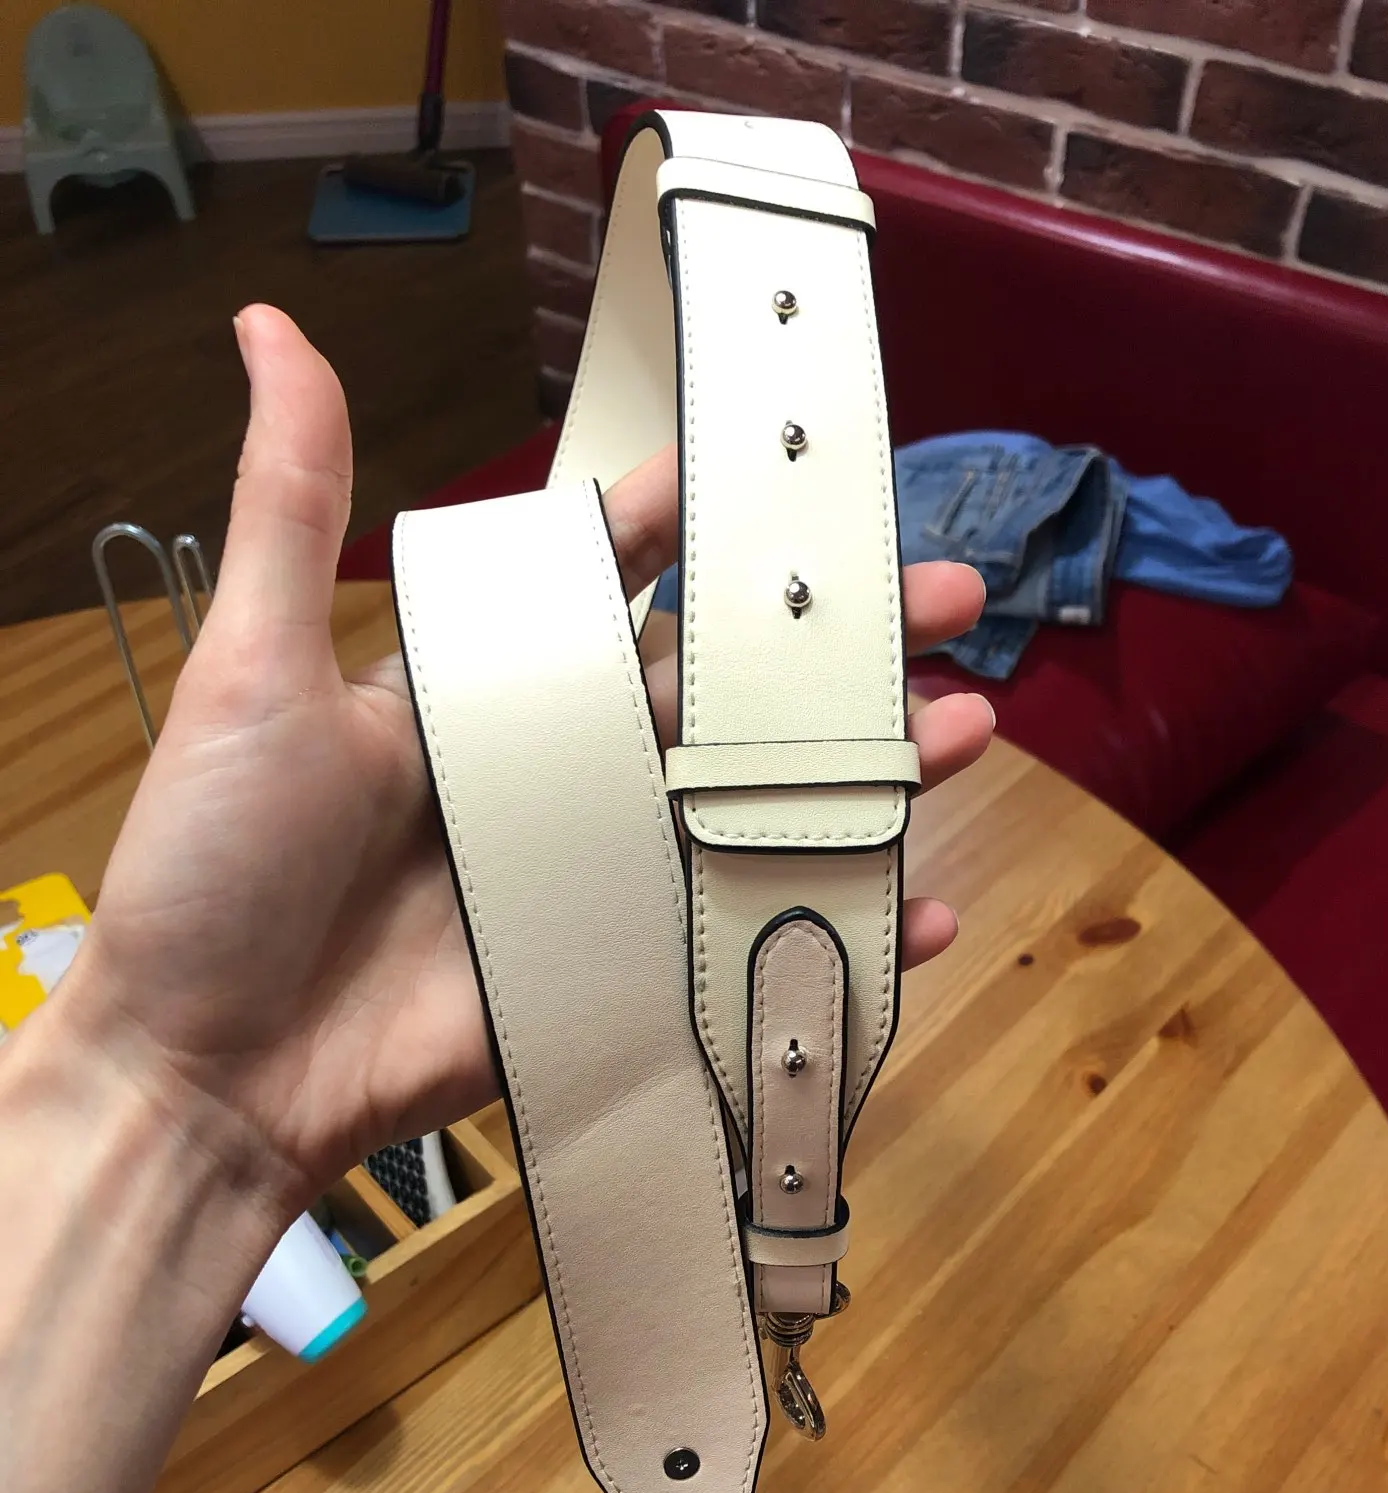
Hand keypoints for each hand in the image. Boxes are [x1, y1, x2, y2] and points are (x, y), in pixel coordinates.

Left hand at [57, 307, 990, 1214]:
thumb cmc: (217, 865)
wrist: (211, 1070)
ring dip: (872, 772)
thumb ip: (290, 506)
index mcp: (485, 694)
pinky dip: (842, 934)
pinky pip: (749, 946)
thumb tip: (269, 325)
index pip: (612, 581)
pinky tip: (929, 909)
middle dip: (839, 647)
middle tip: (950, 599)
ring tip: (973, 724)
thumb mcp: (252, 670)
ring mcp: (597, 882)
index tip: (788, 475)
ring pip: (760, 809)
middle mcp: (556, 777)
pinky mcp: (619, 980)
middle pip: (724, 695)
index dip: (701, 527)